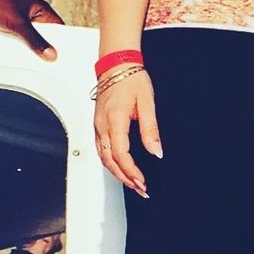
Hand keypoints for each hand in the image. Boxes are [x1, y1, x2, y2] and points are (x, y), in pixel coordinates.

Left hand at [0, 0, 60, 57]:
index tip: (59, 55)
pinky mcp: (9, 26)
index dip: (60, 42)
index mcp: (40, 10)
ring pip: (29, 40)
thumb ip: (35, 41)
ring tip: (23, 50)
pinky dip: (13, 45)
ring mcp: (20, 21)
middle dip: (40, 47)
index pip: (58, 28)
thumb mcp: (19, 24)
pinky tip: (11, 48)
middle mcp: (32, 15)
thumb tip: (49, 53)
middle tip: (41, 57)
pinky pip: (16, 39)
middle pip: (43, 37)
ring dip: (25, 46)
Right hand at [93, 67, 161, 196]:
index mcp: (114, 121)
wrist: (117, 65)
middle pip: (109, 161)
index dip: (131, 172)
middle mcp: (102, 126)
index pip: (121, 155)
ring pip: (103, 157)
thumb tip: (156, 152)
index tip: (143, 182)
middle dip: (124, 178)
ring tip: (132, 182)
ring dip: (117, 173)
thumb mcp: (147, 103)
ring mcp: (97, 125)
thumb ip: (150, 130)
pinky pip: (101, 149)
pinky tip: (120, 167)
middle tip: (140, 189)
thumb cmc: (131, 79)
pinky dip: (110, 162)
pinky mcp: (98, 124)